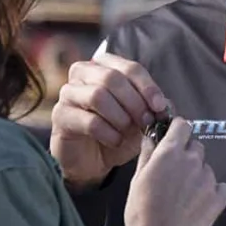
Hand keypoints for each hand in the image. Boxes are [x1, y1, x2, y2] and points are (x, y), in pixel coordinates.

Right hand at [50, 53, 168, 190]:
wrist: (94, 159)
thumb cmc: (117, 131)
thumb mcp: (140, 118)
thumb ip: (153, 106)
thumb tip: (165, 104)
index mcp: (105, 65)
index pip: (130, 67)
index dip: (147, 87)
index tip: (160, 107)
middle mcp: (83, 73)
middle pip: (112, 78)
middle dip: (134, 102)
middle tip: (146, 121)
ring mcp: (68, 93)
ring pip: (98, 96)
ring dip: (120, 117)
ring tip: (127, 131)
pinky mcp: (60, 115)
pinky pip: (88, 120)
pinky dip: (108, 133)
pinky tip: (115, 141)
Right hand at [124, 118, 225, 225]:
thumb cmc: (141, 211)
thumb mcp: (137, 179)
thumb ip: (147, 154)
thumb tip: (151, 138)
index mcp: (170, 152)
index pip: (182, 125)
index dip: (178, 130)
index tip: (173, 139)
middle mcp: (193, 160)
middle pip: (196, 146)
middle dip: (187, 155)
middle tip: (175, 174)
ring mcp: (208, 179)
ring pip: (206, 168)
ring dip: (198, 175)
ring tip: (184, 196)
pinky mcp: (219, 198)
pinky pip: (221, 187)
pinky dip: (214, 192)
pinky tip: (200, 203)